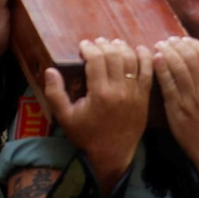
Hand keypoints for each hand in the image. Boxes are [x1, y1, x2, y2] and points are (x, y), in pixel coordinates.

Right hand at [41, 38, 152, 190]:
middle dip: (104, 45)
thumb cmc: (87, 135)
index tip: (83, 46)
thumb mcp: (65, 118)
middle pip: (114, 56)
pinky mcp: (144, 98)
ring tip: (113, 44)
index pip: (96, 59)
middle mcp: (119, 91)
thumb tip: (50, 71)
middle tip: (97, 43)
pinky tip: (139, 50)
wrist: (112, 154)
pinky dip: (146, 58)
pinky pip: (148, 72)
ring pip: (132, 60)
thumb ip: (55, 94)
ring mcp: (135, 94)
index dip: (89, 48)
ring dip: (122, 48)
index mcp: (99, 94)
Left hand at [153, 37, 198, 175]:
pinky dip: (161, 68)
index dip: (193, 42)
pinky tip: (155, 58)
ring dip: (167, 52)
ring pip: (178, 67)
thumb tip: (194, 52)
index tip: (183, 38)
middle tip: (167, 40)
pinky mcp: (177, 108)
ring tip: (159, 45)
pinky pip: (167, 83)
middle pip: (191, 57)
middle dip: (177, 44)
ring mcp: (192, 99)